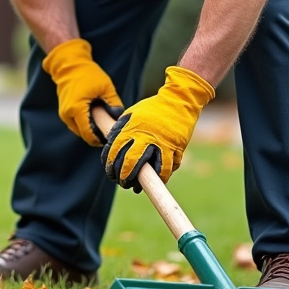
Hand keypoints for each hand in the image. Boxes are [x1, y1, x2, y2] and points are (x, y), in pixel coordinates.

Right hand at [42, 38, 122, 145]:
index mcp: (77, 109)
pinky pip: (75, 124)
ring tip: (104, 125)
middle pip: (83, 135)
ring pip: (79, 130)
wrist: (70, 64)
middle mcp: (67, 115)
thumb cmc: (88, 74)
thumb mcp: (106, 87)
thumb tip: (120, 118)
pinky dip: (85, 124)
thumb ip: (114, 104)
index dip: (100, 139)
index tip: (111, 138)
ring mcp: (64, 114)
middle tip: (110, 132)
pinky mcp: (64, 111)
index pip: (88, 134)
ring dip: (90, 130)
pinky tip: (95, 119)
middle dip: (96, 136)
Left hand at [101, 66, 214, 190]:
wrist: (179, 101)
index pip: (116, 152)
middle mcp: (147, 138)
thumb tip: (109, 144)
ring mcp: (163, 144)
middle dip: (124, 177)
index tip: (111, 173)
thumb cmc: (152, 108)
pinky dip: (162, 176)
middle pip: (131, 163)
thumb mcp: (131, 113)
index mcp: (133, 129)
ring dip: (144, 182)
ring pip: (153, 170)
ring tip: (137, 188)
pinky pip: (169, 167)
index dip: (111, 166)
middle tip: (123, 182)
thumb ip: (120, 128)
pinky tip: (156, 180)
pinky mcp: (177, 148)